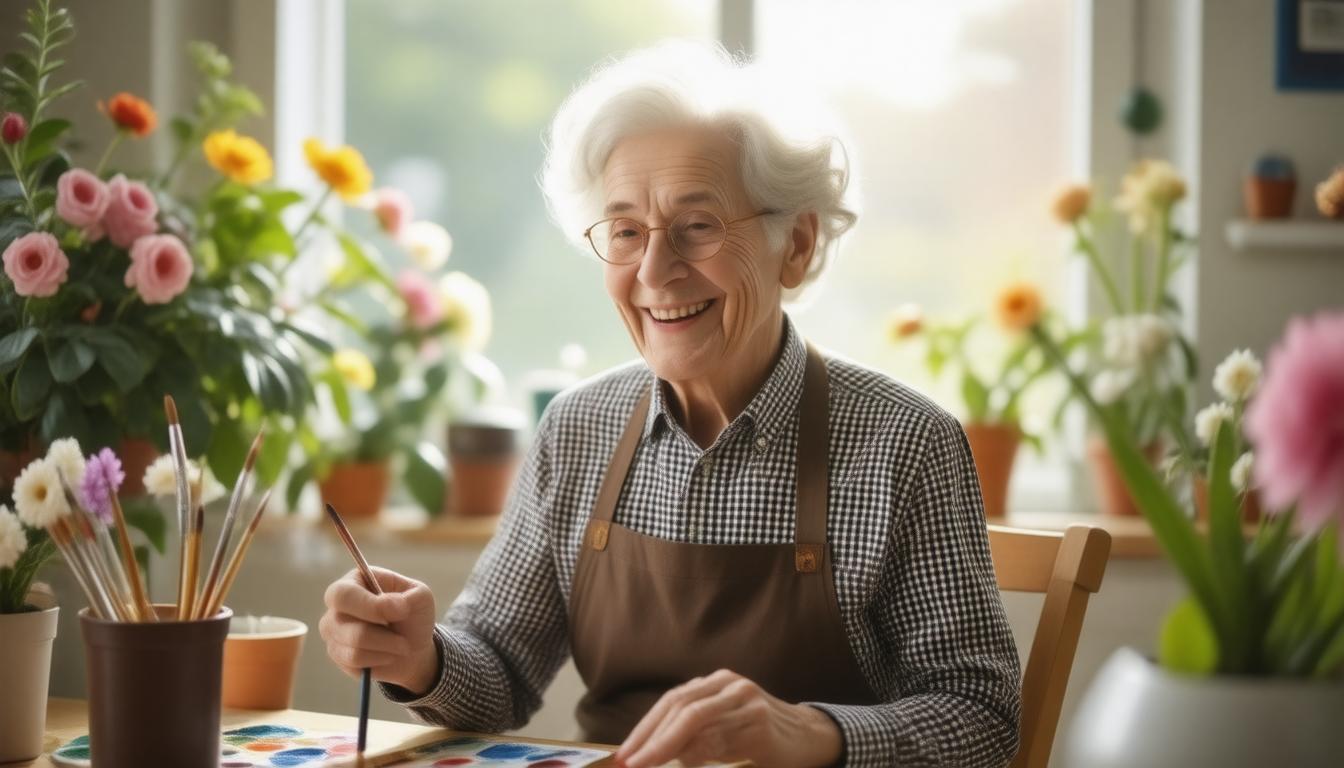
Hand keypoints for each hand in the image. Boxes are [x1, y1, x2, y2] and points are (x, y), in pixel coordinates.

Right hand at [319, 566, 438, 693]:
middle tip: (402, 639)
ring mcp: (333, 631)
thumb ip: (410, 596)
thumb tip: (390, 605)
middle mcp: (336, 606)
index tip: (401, 612)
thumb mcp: (422, 598)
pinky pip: (354, 662)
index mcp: (354, 581)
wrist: (413, 650)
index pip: (343, 593)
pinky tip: (388, 655)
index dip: (370, 606)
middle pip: (339, 621)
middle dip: (379, 634)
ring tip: (401, 645)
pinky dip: (379, 660)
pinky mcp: (336, 654)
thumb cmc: (413, 616)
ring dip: (387, 648)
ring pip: (353, 645)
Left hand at [614, 669, 842, 767]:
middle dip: (650, 737)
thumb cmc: (756, 734)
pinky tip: (686, 762)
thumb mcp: (722, 725)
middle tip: (631, 762)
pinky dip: (699, 752)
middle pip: (681, 707)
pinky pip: (721, 738)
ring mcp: (747, 701)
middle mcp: (730, 684)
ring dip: (668, 747)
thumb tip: (649, 751)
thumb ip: (692, 732)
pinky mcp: (761, 723)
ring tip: (648, 764)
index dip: (645, 726)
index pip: (672, 700)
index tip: (625, 753)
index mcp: (716, 682)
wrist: (807, 736)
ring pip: (698, 721)